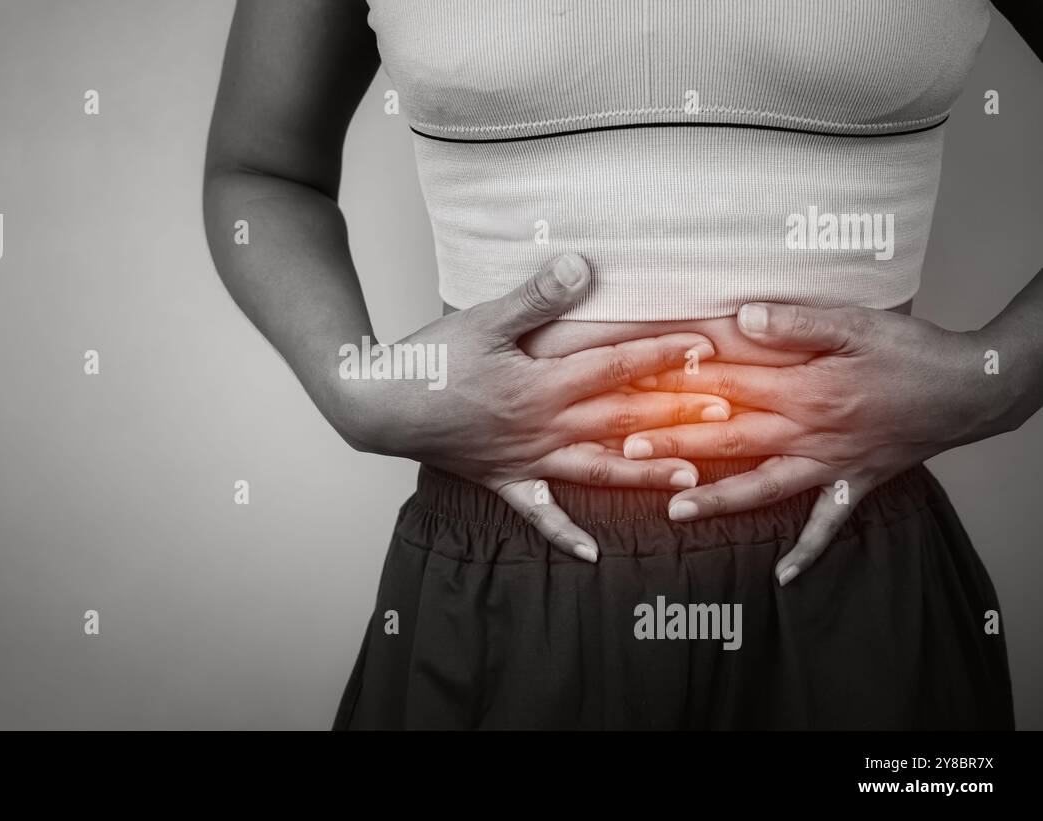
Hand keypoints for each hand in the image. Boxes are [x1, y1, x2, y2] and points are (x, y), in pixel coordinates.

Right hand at [335, 253, 729, 562]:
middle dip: (675, 414)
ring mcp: (526, 458)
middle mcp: (543, 427)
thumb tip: (583, 266)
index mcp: (542, 385)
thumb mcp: (481, 318)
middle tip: (727, 413)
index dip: (662, 354)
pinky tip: (591, 555)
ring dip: (644, 474)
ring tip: (692, 479)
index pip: (615, 366)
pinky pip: (539, 512)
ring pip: (596, 468)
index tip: (705, 346)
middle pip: (621, 419)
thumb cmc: (429, 360)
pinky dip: (564, 533)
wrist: (378, 405)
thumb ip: (536, 296)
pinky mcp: (503, 478)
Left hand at [622, 302, 1020, 583]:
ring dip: (717, 497)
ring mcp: (829, 462)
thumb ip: (796, 322)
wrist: (971, 388)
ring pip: (763, 485)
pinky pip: (827, 522)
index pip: (727, 382)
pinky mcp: (854, 481)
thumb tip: (741, 317)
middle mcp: (809, 430)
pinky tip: (784, 576)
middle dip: (674, 443)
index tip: (631, 384)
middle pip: (730, 436)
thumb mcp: (856, 321)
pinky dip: (807, 549)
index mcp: (805, 387)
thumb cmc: (911, 348)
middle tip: (624, 452)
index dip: (677, 381)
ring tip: (672, 511)